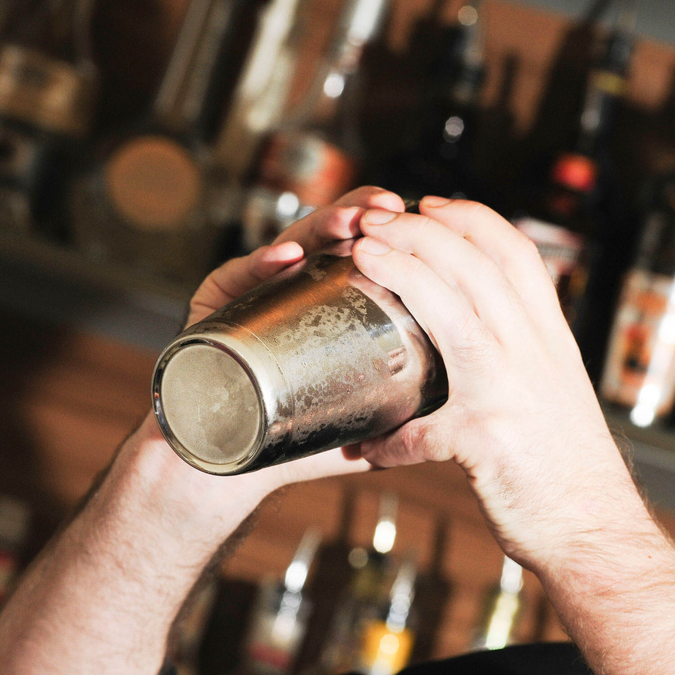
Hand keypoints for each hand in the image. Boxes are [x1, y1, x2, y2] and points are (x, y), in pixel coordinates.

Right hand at [137, 187, 407, 506]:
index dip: (394, 237)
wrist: (224, 467)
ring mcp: (250, 296)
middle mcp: (288, 291)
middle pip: (328, 240)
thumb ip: (405, 415)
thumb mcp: (360, 419)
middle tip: (388, 207)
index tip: (425, 224)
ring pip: (286, 248)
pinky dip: (259, 265)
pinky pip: (234, 280)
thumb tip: (462, 415)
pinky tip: (285, 257)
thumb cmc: (290, 439)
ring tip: (349, 223)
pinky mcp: (211, 310)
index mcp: (324, 305)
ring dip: (319, 228)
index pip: (363, 257)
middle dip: (361, 216)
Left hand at [349, 196, 643, 571]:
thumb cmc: (572, 472)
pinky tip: (368, 447)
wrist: (600, 534)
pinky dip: (393, 438)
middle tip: (376, 219)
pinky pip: (424, 430)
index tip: (432, 203)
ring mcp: (512, 392)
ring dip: (403, 274)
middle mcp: (535, 354)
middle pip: (477, 266)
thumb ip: (525, 358)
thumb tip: (482, 338)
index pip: (516, 253)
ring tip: (362, 254)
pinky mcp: (488, 440)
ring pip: (453, 312)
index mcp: (551, 339)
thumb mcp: (558, 393)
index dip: (470, 218)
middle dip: (421, 230)